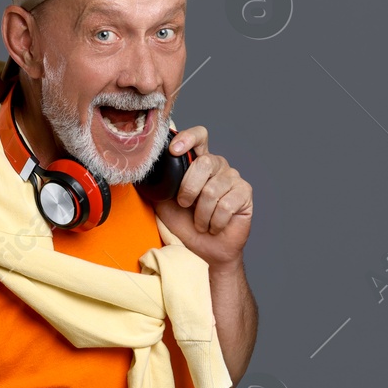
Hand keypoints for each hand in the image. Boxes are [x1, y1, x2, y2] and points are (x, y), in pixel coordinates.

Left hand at [152, 125, 251, 268]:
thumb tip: (142, 170)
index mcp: (198, 162)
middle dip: (189, 190)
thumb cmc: (186, 225)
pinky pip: (226, 205)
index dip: (188, 138)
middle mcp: (217, 165)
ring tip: (201, 223)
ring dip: (201, 214)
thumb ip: (158, 183)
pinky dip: (215, 221)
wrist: (205, 251)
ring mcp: (233, 178)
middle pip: (204, 163)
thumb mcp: (164, 202)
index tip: (174, 152)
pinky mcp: (245, 193)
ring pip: (212, 190)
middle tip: (185, 206)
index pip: (199, 136)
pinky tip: (215, 226)